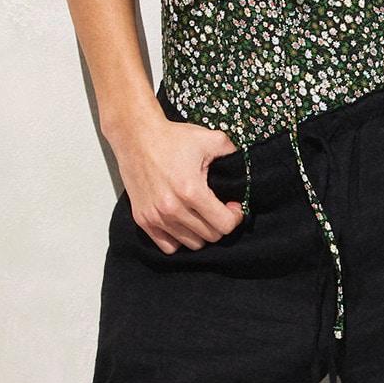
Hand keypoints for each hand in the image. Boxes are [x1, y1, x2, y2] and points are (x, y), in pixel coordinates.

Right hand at [114, 118, 244, 251]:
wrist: (136, 136)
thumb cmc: (172, 138)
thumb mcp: (210, 139)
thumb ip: (233, 154)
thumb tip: (247, 169)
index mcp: (191, 191)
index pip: (225, 225)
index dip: (235, 217)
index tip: (233, 207)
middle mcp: (172, 209)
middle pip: (210, 237)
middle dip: (220, 224)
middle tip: (218, 209)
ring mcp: (156, 217)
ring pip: (191, 244)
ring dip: (201, 232)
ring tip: (200, 215)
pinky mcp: (143, 219)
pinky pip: (168, 246)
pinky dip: (179, 239)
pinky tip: (183, 222)